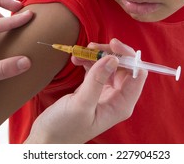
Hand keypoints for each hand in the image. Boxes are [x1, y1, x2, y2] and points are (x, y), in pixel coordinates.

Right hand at [25, 38, 147, 142]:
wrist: (46, 139)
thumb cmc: (64, 128)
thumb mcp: (81, 104)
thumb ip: (97, 81)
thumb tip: (113, 58)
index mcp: (121, 105)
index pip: (137, 74)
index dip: (128, 57)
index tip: (112, 44)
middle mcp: (117, 98)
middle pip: (123, 67)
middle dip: (109, 53)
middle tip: (91, 46)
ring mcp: (105, 93)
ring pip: (108, 66)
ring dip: (96, 56)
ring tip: (79, 53)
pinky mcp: (93, 90)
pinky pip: (96, 69)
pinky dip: (87, 62)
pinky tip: (76, 59)